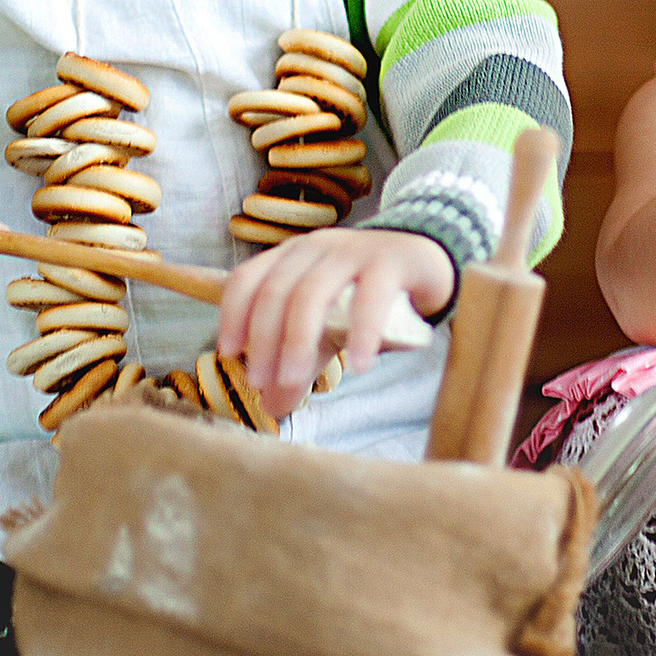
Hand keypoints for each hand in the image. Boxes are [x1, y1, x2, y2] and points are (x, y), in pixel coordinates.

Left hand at [218, 227, 456, 419]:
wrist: (428, 265)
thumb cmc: (367, 297)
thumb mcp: (328, 331)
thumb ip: (302, 363)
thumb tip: (271, 408)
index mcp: (291, 256)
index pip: (247, 277)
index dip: (232, 314)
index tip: (228, 354)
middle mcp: (316, 247)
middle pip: (277, 291)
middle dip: (263, 340)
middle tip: (261, 383)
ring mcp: (353, 250)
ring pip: (313, 293)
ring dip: (298, 341)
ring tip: (295, 381)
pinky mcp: (391, 262)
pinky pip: (371, 297)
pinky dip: (361, 334)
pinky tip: (358, 366)